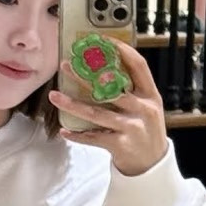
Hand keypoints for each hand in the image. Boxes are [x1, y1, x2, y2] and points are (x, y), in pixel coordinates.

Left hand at [49, 38, 167, 177]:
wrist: (151, 165)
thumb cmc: (144, 130)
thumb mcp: (147, 107)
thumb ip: (132, 89)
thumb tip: (103, 66)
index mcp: (150, 95)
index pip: (138, 65)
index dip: (119, 49)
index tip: (100, 39)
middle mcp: (143, 109)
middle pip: (111, 87)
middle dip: (85, 75)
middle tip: (66, 65)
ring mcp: (132, 128)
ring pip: (97, 113)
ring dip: (72, 104)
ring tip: (54, 96)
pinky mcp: (121, 145)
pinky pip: (94, 137)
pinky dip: (77, 135)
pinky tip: (64, 130)